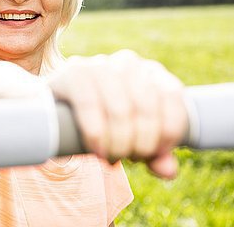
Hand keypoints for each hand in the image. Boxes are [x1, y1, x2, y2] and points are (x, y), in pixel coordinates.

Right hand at [48, 50, 187, 178]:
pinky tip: (96, 149)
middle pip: (146, 107)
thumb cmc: (106, 122)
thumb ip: (156, 153)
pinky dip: (96, 134)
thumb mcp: (134, 137)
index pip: (172, 97)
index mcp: (152, 72)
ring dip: (118, 143)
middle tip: (128, 158)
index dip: (168, 131)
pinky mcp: (74, 71)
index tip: (154, 153)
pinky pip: (90, 104)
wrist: (61, 106)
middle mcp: (129, 62)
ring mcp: (100, 64)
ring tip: (110, 157)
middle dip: (140, 143)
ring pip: (120, 109)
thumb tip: (168, 170)